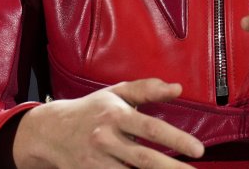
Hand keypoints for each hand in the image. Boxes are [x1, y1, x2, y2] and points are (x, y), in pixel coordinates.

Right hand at [10, 78, 203, 167]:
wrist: (50, 132)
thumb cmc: (91, 110)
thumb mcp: (116, 93)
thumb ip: (147, 89)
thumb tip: (178, 88)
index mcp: (115, 115)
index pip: (150, 128)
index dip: (176, 139)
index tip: (198, 150)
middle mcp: (106, 139)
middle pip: (143, 158)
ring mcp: (96, 162)